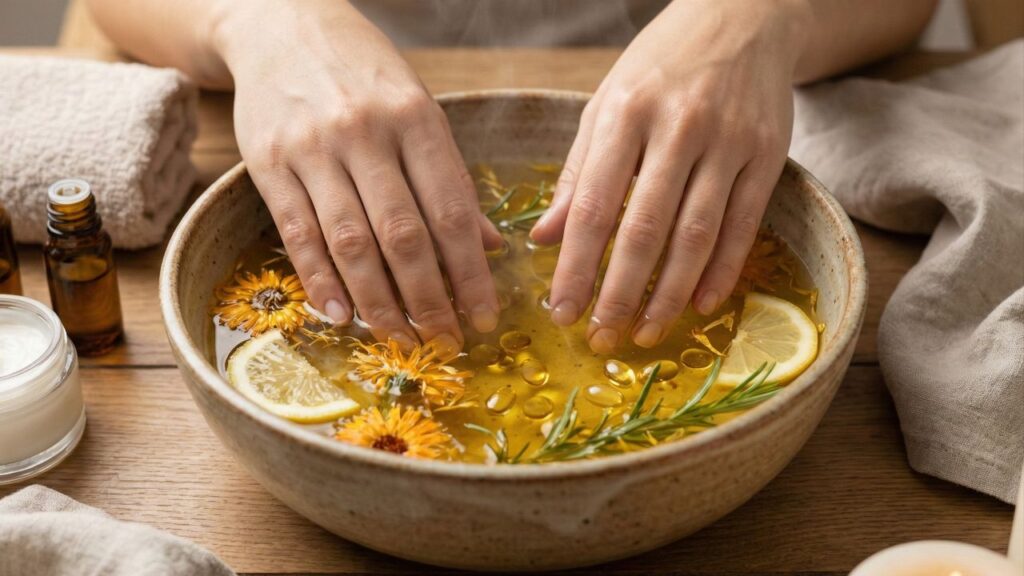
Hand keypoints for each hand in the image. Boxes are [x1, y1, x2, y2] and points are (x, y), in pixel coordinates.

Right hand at [217, 0, 502, 350]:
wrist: (282, 26)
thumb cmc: (363, 74)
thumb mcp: (419, 110)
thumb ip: (450, 179)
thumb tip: (490, 247)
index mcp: (416, 118)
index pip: (451, 211)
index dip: (471, 273)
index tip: (485, 316)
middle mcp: (365, 133)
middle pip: (403, 236)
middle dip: (430, 300)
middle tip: (447, 342)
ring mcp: (312, 148)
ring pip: (350, 242)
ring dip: (379, 303)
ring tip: (401, 340)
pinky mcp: (267, 163)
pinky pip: (298, 234)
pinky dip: (320, 282)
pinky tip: (342, 316)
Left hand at [530, 0, 806, 352]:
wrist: (743, 15)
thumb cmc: (660, 66)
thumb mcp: (606, 104)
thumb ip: (577, 173)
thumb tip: (543, 239)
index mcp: (625, 113)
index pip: (592, 205)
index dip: (575, 266)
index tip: (560, 312)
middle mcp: (678, 127)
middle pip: (645, 228)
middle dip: (620, 293)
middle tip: (601, 337)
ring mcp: (729, 141)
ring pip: (696, 235)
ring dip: (669, 294)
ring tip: (646, 334)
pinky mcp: (769, 154)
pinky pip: (744, 226)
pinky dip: (722, 271)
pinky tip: (699, 305)